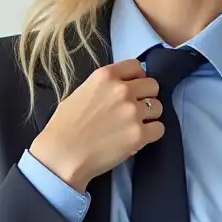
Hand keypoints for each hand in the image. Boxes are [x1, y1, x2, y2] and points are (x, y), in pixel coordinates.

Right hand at [29, 58, 164, 192]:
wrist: (62, 155)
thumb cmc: (65, 127)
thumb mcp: (80, 93)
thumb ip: (104, 87)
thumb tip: (121, 87)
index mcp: (105, 76)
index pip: (136, 66)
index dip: (137, 77)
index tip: (134, 88)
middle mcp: (122, 90)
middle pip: (153, 86)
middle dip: (146, 97)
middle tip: (135, 110)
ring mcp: (132, 112)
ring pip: (158, 108)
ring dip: (150, 116)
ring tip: (134, 126)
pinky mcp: (139, 135)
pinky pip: (159, 129)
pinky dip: (151, 134)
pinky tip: (137, 138)